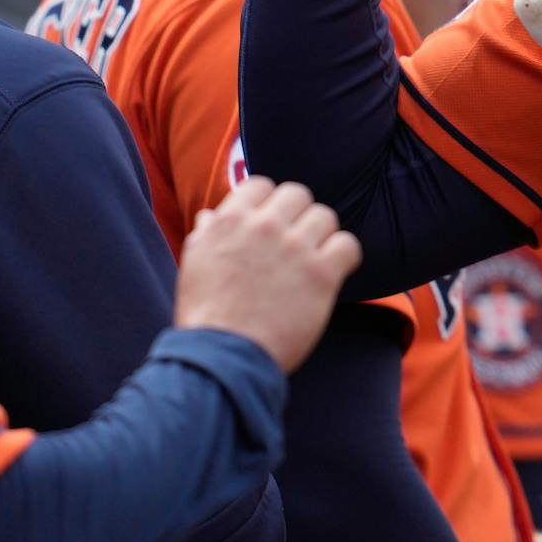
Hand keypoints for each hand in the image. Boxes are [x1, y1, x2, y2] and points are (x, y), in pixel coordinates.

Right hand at [174, 177, 362, 372]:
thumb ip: (206, 236)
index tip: (273, 225)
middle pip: (298, 194)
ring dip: (321, 236)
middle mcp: (263, 226)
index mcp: (230, 220)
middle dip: (298, 216)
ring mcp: (294, 248)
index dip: (270, 204)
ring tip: (314, 261)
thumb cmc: (206, 316)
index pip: (261, 185)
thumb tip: (210, 216)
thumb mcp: (193, 266)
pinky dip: (345, 257)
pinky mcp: (320, 274)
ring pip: (325, 216)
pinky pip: (348, 245)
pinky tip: (335, 272)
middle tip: (296, 243)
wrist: (223, 356)